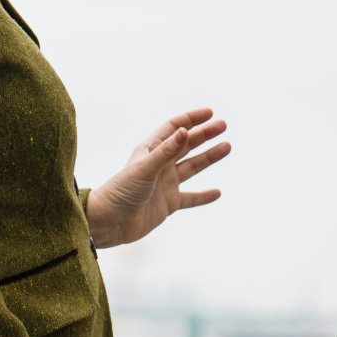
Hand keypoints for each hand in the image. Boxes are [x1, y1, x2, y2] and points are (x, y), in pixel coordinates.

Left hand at [86, 107, 229, 247]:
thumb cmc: (121, 191)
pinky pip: (190, 198)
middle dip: (204, 134)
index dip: (191, 119)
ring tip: (227, 147)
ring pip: (192, 167)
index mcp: (150, 150)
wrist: (109, 223)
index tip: (209, 113)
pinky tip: (217, 193)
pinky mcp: (168, 204)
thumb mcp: (145, 168)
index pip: (173, 128)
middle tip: (223, 125)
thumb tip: (185, 131)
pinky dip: (203, 196)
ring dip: (209, 158)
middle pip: (186, 145)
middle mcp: (159, 165)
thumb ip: (166, 151)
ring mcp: (165, 184)